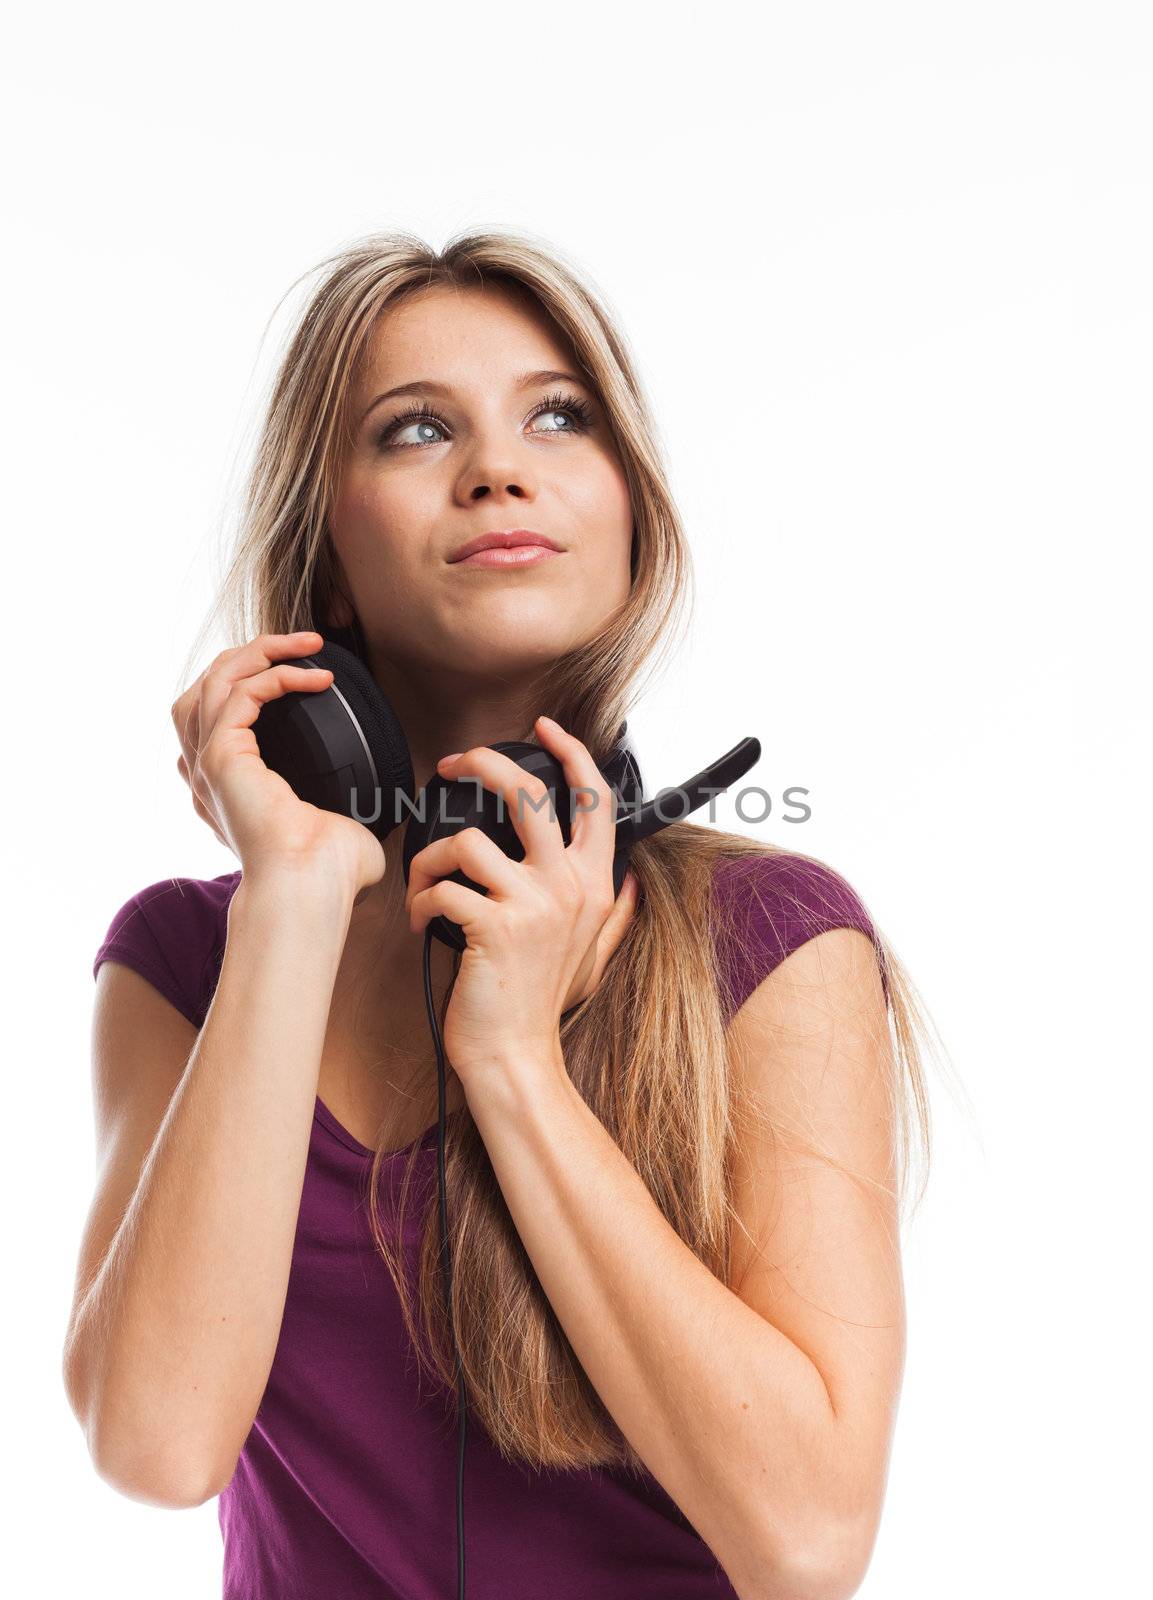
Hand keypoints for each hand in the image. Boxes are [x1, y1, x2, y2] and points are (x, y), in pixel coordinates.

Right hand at [171, 630, 385, 896]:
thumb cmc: (328, 871)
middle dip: (251, 656)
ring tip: (306, 643)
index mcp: (225, 789)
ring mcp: (210, 764)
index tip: (300, 674)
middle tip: (302, 645)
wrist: (311, 888)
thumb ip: (345, 805)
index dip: (249, 683)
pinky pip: (240, 693)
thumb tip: (382, 802)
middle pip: (205, 687)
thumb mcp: (338, 823)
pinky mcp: (222, 757)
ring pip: (216, 679)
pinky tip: (314, 678)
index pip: (215, 719)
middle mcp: (208, 774)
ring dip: (261, 652)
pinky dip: (277, 675)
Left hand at [404, 715, 639, 1083]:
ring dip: (430, 856)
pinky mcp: (494, 927)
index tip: (543, 727)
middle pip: (528, 792)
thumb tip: (637, 880)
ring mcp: (534, 905)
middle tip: (453, 766)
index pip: (594, 798)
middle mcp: (570, 886)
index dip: (570, 752)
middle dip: (482, 763)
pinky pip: (443, 886)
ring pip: (468, 839)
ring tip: (424, 881)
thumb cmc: (542, 1004)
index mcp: (595, 884)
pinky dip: (421, 900)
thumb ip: (618, 912)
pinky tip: (423, 920)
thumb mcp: (594, 953)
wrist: (515, 1056)